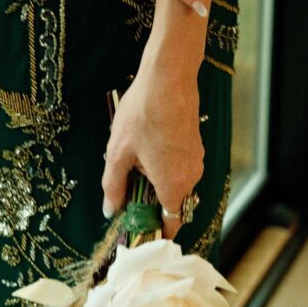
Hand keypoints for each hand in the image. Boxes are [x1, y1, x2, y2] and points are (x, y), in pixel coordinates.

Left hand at [101, 66, 203, 240]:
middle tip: (125, 185)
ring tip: (133, 155)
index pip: (171, 224)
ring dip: (154, 178)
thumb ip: (113, 186)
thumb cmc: (143, 113)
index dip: (153, 230)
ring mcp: (196, 158)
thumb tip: (110, 210)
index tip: (135, 227)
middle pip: (171, 202)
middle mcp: (192, 176)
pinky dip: (163, 163)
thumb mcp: (118, 152)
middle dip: (148, 199)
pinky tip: (145, 141)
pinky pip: (179, 164)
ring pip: (174, 181)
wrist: (168, 77)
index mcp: (174, 184)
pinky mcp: (195, 143)